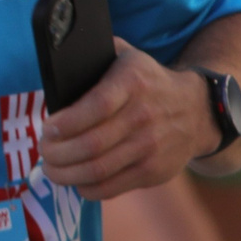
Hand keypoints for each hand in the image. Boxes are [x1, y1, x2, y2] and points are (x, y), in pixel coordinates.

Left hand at [40, 39, 220, 196]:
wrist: (197, 110)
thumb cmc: (145, 80)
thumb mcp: (124, 55)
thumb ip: (93, 53)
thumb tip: (54, 62)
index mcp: (132, 82)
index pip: (97, 106)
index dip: (66, 122)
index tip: (46, 128)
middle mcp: (144, 116)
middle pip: (92, 144)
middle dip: (57, 152)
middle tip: (43, 150)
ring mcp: (151, 147)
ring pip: (99, 169)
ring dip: (66, 173)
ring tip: (51, 168)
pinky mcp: (155, 172)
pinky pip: (113, 187)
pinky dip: (88, 188)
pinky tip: (75, 181)